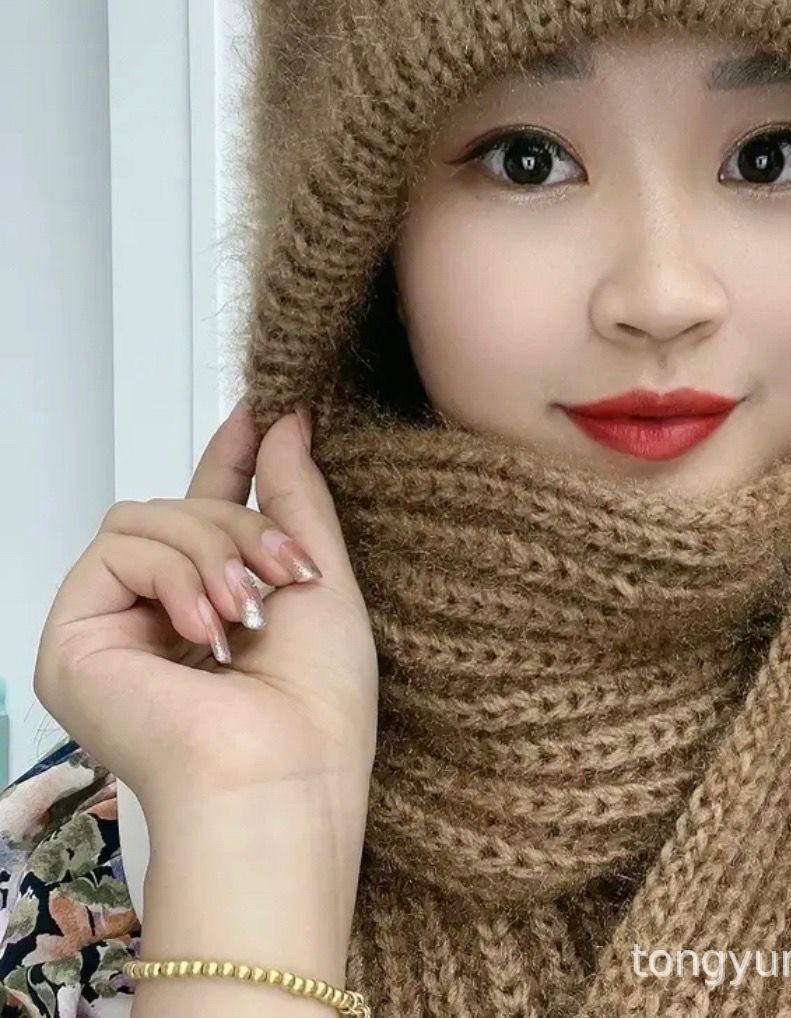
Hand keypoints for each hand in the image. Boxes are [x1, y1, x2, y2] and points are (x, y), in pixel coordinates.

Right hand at [33, 401, 378, 819]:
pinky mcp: (72, 639)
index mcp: (217, 606)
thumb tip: (283, 419)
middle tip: (284, 573)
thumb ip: (294, 498)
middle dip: (240, 524)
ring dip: (213, 549)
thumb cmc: (318, 702)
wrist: (280, 777)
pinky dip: (173, 572)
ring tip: (247, 611)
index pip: (205, 512)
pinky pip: (119, 548)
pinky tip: (205, 626)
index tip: (261, 411)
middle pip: (180, 508)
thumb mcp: (320, 581)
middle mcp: (158, 617)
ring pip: (148, 518)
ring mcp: (112, 628)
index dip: (230, 459)